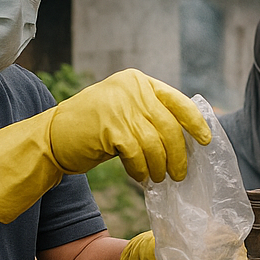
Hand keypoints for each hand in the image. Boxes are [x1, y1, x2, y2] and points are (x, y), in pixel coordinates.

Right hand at [0, 70, 210, 223]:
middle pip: (169, 126)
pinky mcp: (110, 128)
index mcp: (138, 82)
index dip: (195, 122)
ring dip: (160, 165)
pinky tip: (140, 177)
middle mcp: (131, 89)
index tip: (206, 140)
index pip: (178, 100)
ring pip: (155, 143)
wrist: (52, 137)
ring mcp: (120, 106)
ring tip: (159, 178)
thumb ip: (151, 115)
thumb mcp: (125, 111)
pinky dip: (141, 169)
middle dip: (178, 154)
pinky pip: (137, 154)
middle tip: (180, 174)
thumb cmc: (93, 129)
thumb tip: (187, 137)